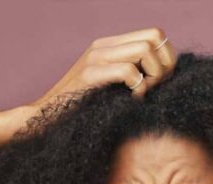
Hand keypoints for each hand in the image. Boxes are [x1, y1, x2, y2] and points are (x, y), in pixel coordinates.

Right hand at [29, 27, 177, 112]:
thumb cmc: (82, 110)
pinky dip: (139, 88)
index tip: (161, 81)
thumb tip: (166, 74)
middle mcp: (103, 46)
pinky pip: (129, 71)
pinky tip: (132, 101)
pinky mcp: (89, 75)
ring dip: (154, 75)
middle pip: (154, 37)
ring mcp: (95, 58)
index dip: (167, 57)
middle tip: (156, 87)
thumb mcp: (111, 87)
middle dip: (165, 64)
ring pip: (145, 50)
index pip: (154, 34)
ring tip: (143, 94)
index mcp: (109, 45)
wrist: (45, 119)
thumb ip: (133, 74)